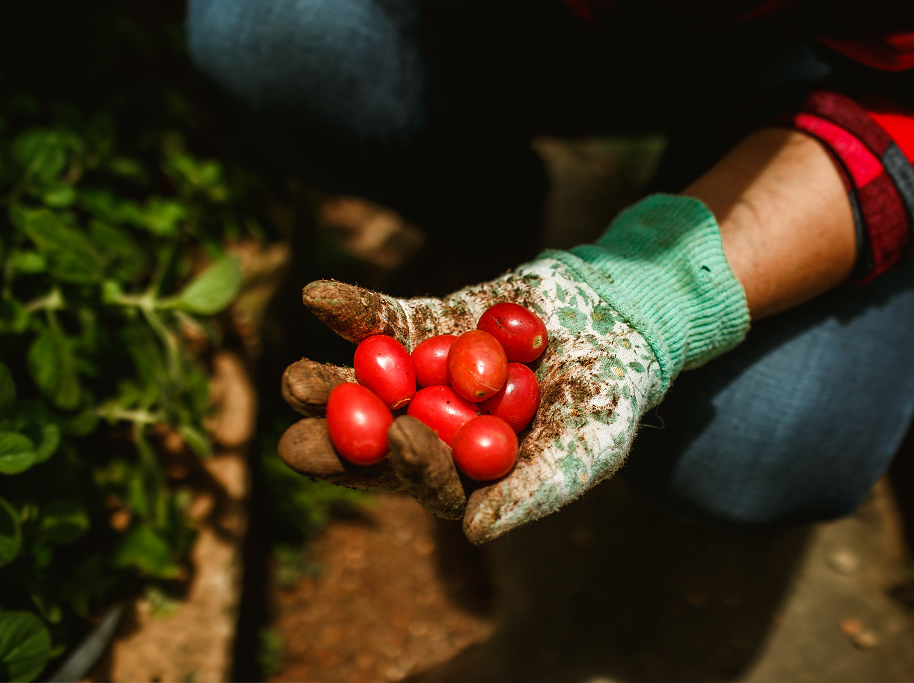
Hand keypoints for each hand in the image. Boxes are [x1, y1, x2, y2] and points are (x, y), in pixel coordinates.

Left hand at [278, 195, 750, 542]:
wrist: (618, 318)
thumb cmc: (610, 398)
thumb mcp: (588, 449)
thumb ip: (536, 490)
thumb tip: (474, 532)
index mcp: (468, 472)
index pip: (427, 481)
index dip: (409, 467)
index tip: (402, 440)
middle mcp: (436, 429)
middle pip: (378, 441)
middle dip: (339, 443)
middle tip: (295, 446)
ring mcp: (424, 377)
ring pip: (369, 383)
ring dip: (331, 382)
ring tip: (294, 381)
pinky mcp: (423, 326)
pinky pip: (383, 321)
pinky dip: (352, 310)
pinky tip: (317, 296)